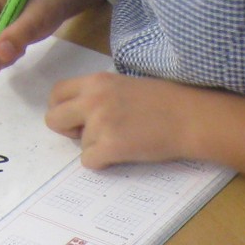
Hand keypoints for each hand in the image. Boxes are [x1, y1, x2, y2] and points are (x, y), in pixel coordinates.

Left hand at [45, 73, 199, 168]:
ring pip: (79, 145)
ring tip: (125, 140)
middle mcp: (93, 99)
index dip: (61, 109)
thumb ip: (101, 95)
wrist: (190, 118)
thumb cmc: (166, 102)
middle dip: (66, 131)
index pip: (57, 93)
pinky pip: (88, 161)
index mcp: (96, 81)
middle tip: (87, 135)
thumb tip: (84, 115)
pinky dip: (103, 163)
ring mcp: (100, 123)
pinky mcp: (110, 146)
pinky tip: (123, 154)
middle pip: (54, 119)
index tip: (74, 119)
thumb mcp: (126, 85)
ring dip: (97, 147)